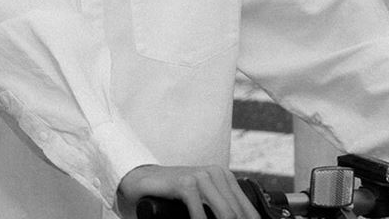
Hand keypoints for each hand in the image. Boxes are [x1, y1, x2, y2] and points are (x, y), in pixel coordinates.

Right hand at [117, 164, 259, 218]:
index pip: (248, 212)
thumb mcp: (202, 203)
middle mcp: (216, 174)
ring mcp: (200, 176)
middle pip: (238, 214)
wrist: (140, 181)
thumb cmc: (171, 196)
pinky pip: (200, 213)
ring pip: (226, 214)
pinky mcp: (184, 182)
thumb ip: (219, 210)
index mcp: (225, 178)